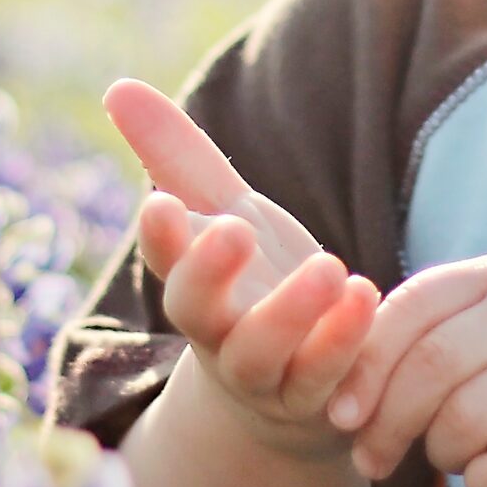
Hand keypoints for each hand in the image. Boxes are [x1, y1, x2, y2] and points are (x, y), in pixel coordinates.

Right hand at [104, 78, 380, 461]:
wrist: (294, 393)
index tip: (159, 204)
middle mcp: (217, 334)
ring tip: (329, 268)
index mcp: (191, 282)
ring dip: (291, 314)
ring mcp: (265, 375)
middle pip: (194, 312)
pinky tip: (368, 297)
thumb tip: (118, 86)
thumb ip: (178, 155)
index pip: (163, 259)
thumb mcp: (225, 213)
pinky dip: (345, 345)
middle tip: (234, 230)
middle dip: (207, 273)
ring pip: (262, 355)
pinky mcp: (319, 400)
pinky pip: (327, 381)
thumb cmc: (254, 283)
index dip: (160, 237)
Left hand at [322, 251, 486, 486]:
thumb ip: (419, 343)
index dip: (366, 364)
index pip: (414, 306)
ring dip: (440, 452)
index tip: (341, 415)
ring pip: (463, 421)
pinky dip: (482, 486)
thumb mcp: (484, 337)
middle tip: (371, 460)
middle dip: (387, 421)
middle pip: (433, 366)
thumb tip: (336, 394)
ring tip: (455, 454)